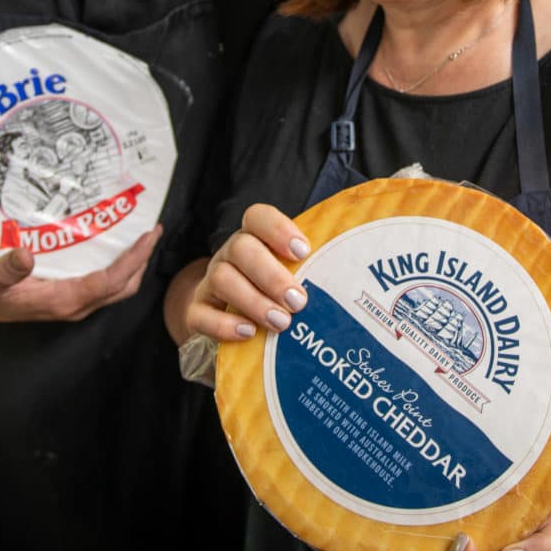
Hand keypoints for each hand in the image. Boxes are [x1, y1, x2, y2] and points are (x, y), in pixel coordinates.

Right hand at [0, 224, 161, 321]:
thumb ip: (7, 269)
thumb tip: (26, 257)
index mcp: (63, 301)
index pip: (110, 281)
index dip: (134, 259)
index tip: (149, 236)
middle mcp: (73, 304)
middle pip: (122, 286)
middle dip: (141, 260)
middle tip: (152, 230)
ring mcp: (71, 301)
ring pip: (113, 285)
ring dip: (130, 262)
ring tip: (138, 233)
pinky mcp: (65, 294)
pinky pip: (100, 281)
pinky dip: (114, 263)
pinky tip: (111, 242)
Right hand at [185, 203, 309, 340]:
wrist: (230, 319)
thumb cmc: (275, 294)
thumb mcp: (293, 275)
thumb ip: (312, 270)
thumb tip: (352, 280)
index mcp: (254, 238)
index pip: (257, 217)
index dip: (278, 229)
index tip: (303, 252)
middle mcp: (230, 255)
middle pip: (241, 248)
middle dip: (272, 275)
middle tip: (298, 301)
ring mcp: (210, 282)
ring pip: (221, 278)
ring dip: (254, 302)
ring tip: (281, 322)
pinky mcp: (197, 311)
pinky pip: (200, 315)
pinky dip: (224, 325)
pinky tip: (249, 333)